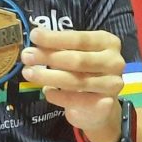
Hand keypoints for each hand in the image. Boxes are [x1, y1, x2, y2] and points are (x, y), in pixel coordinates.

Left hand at [20, 27, 124, 141]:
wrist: (100, 105)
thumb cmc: (84, 71)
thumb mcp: (75, 54)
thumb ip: (60, 48)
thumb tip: (35, 41)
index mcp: (107, 42)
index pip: (79, 38)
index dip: (55, 38)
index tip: (34, 36)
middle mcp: (114, 61)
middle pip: (77, 59)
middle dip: (49, 57)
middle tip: (26, 56)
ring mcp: (112, 84)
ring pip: (76, 81)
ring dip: (49, 76)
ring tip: (29, 73)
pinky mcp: (106, 105)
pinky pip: (78, 100)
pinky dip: (60, 96)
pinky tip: (46, 92)